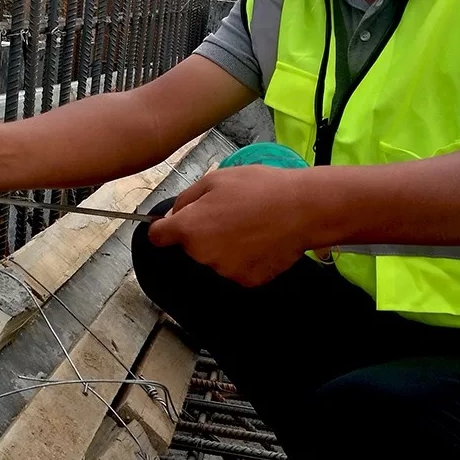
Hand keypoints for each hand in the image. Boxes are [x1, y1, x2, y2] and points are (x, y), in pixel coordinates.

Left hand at [148, 165, 311, 286]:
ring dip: (224, 246)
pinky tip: (260, 240)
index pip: (157, 237)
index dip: (164, 228)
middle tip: (228, 213)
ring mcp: (225, 271)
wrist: (302, 209)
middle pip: (190, 246)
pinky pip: (237, 268)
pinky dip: (244, 258)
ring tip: (249, 225)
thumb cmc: (259, 188)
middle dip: (202, 232)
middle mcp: (202, 255)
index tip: (173, 224)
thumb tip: (173, 214)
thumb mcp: (216, 179)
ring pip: (214, 258)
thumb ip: (187, 198)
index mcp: (189, 228)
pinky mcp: (247, 281)